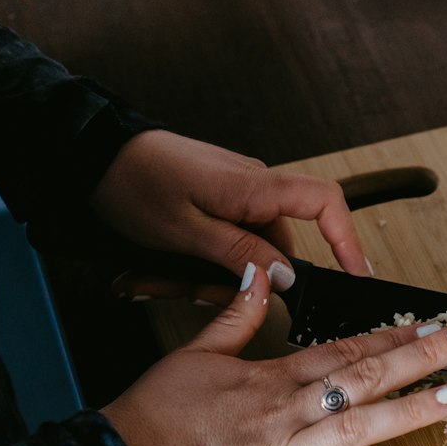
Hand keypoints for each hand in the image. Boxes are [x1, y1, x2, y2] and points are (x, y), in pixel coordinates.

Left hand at [90, 129, 369, 304]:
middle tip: (183, 290)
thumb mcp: (185, 230)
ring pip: (244, 257)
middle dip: (235, 283)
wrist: (92, 154)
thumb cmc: (132, 183)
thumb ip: (240, 255)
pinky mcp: (218, 205)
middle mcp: (253, 187)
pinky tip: (155, 269)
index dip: (347, 240)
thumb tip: (287, 278)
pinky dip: (194, 266)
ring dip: (202, 278)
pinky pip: (224, 247)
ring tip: (150, 278)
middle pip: (275, 250)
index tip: (355, 276)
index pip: (324, 203)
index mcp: (253, 186)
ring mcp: (236, 196)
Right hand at [101, 275, 446, 445]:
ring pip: (357, 429)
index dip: (393, 337)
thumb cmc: (154, 416)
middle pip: (363, 379)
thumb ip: (235, 316)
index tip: (433, 323)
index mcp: (272, 380)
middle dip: (420, 358)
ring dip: (409, 412)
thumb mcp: (192, 353)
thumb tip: (257, 275)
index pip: (344, 351)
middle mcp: (287, 414)